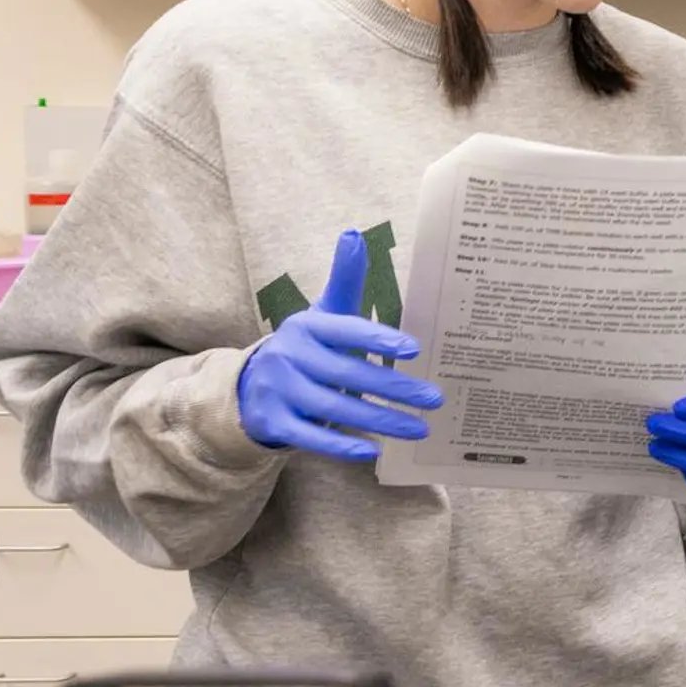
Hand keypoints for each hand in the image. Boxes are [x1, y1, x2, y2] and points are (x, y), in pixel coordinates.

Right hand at [235, 228, 442, 461]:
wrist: (251, 385)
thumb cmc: (307, 346)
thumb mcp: (323, 313)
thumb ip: (344, 280)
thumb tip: (353, 234)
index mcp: (307, 326)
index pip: (345, 330)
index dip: (378, 337)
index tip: (414, 348)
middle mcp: (289, 356)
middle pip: (348, 374)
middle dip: (394, 388)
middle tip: (434, 399)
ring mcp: (278, 390)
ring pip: (335, 407)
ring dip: (380, 420)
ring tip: (420, 428)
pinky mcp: (274, 422)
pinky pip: (311, 437)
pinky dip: (341, 446)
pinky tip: (372, 452)